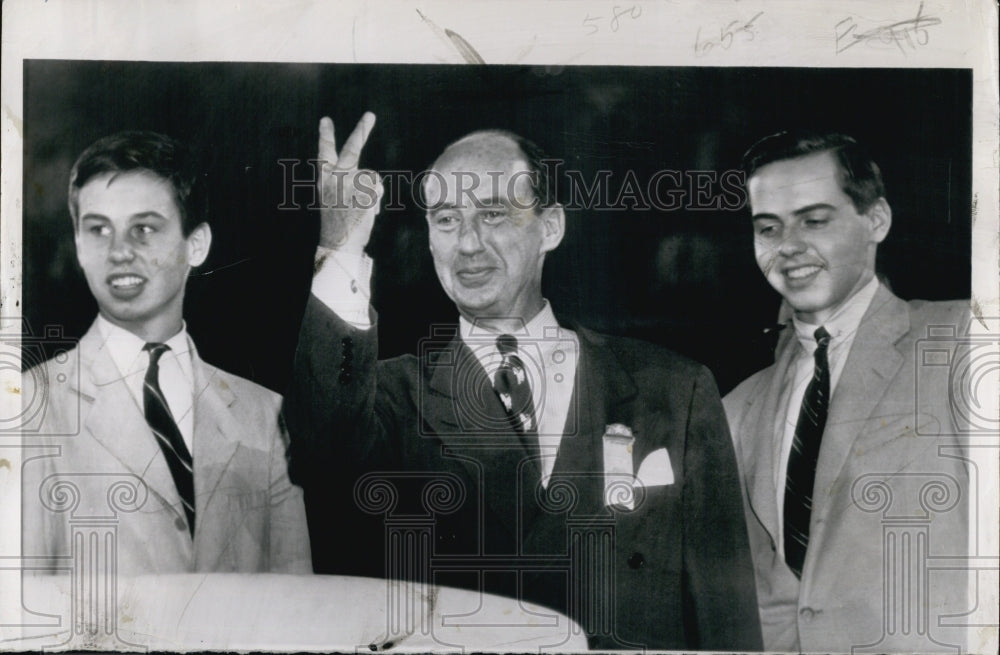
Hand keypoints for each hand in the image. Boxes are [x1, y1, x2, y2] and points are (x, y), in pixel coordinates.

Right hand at [317, 112, 382, 252]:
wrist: (338, 244)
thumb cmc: (338, 223)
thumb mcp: (334, 199)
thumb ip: (346, 183)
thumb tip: (372, 180)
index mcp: (324, 180)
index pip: (324, 153)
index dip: (326, 136)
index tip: (326, 120)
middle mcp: (335, 179)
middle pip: (351, 150)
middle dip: (361, 131)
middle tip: (370, 114)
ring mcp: (350, 186)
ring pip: (371, 176)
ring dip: (372, 190)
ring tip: (361, 208)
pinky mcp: (364, 193)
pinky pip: (377, 188)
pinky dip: (376, 198)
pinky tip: (367, 211)